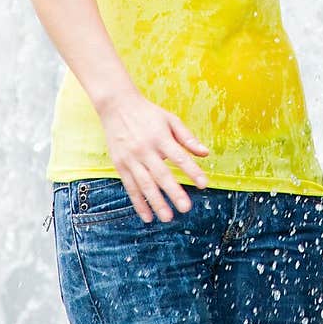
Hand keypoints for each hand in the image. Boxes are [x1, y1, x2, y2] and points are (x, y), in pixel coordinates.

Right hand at [97, 88, 210, 223]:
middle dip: (174, 192)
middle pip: (161, 174)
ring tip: (168, 217)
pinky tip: (147, 216)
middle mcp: (145, 149)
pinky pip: (130, 187)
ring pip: (144, 184)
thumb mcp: (170, 120)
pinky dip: (138, 203)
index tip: (203, 184)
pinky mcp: (120, 165)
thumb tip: (205, 153)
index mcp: (160, 137)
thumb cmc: (148, 114)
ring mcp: (131, 158)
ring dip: (156, 203)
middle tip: (186, 208)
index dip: (192, 171)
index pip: (179, 157)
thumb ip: (187, 138)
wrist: (116, 106)